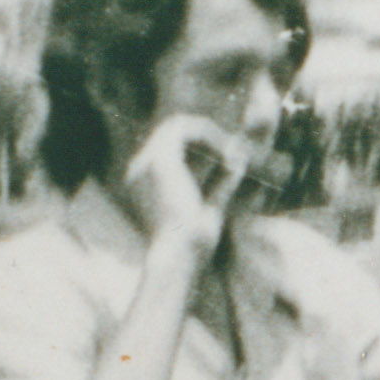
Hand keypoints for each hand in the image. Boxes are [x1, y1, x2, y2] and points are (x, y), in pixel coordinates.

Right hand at [126, 113, 256, 251]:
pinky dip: (207, 135)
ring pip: (177, 126)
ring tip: (231, 152)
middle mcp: (140, 170)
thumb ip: (223, 184)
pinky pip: (183, 128)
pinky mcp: (159, 158)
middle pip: (173, 133)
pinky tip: (225, 152)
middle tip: (233, 152)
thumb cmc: (194, 244)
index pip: (172, 152)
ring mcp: (146, 161)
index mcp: (147, 184)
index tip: (229, 161)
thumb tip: (238, 161)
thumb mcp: (211, 208)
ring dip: (208, 134)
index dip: (202, 148)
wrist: (181, 254)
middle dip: (206, 137)